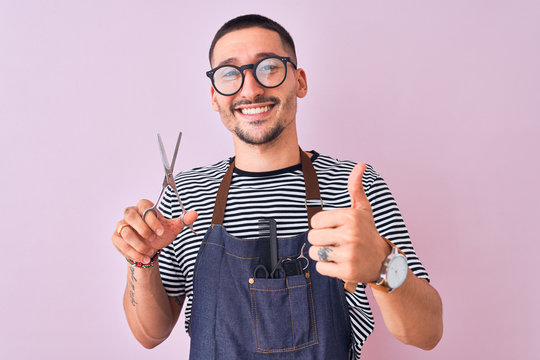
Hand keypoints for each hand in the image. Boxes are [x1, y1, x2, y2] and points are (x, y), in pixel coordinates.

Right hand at [112, 199, 197, 263]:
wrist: (151, 249)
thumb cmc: (160, 234)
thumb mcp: (173, 228)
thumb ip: (183, 220)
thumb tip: (195, 214)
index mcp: (144, 207)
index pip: (144, 206)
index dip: (152, 219)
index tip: (161, 232)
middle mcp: (130, 214)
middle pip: (130, 215)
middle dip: (143, 229)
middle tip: (153, 239)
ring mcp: (121, 225)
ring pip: (125, 232)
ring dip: (139, 244)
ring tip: (150, 252)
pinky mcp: (116, 237)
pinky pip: (120, 244)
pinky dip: (133, 253)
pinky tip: (144, 258)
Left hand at [307, 163, 389, 285]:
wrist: (383, 262)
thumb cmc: (367, 233)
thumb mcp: (363, 210)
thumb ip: (356, 188)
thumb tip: (360, 165)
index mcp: (350, 217)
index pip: (315, 221)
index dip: (321, 226)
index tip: (334, 229)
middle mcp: (350, 234)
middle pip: (312, 237)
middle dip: (320, 240)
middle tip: (335, 242)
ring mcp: (349, 253)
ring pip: (314, 252)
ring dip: (322, 254)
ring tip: (337, 252)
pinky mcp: (347, 271)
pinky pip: (320, 268)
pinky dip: (326, 267)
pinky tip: (339, 263)